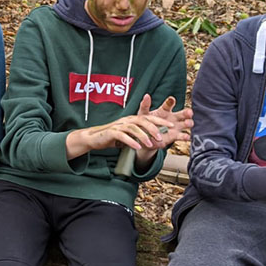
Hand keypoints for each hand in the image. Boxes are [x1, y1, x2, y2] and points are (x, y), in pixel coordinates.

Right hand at [65, 94, 180, 159]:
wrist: (94, 138)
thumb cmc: (112, 137)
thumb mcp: (128, 136)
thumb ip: (138, 136)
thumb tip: (153, 140)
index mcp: (132, 119)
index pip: (149, 118)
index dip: (160, 121)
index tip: (171, 125)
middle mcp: (127, 120)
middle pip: (143, 121)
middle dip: (154, 129)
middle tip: (162, 137)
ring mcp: (119, 126)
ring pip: (134, 128)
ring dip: (144, 136)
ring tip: (151, 145)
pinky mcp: (111, 133)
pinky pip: (123, 136)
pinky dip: (131, 141)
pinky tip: (137, 147)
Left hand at [136, 95, 192, 163]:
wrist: (146, 138)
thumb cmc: (145, 124)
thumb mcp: (143, 114)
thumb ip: (145, 106)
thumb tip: (146, 95)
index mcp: (164, 110)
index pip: (169, 104)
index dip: (171, 101)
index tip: (171, 100)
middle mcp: (173, 117)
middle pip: (183, 113)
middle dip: (187, 112)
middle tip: (189, 112)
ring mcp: (175, 127)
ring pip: (186, 123)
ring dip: (189, 122)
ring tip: (187, 123)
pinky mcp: (175, 136)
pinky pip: (182, 136)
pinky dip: (186, 136)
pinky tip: (186, 136)